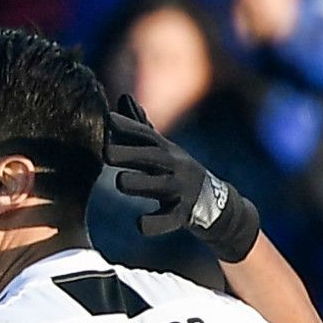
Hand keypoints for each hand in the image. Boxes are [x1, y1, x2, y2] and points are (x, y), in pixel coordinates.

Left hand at [105, 94, 261, 262]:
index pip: (146, 136)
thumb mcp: (162, 149)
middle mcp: (175, 167)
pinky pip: (168, 220)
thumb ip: (141, 127)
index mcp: (166, 151)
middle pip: (152, 157)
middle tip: (105, 153)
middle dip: (130, 154)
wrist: (217, 204)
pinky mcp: (183, 215)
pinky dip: (154, 223)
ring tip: (120, 182)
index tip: (109, 119)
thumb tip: (123, 98)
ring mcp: (180, 190)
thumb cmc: (177, 172)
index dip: (129, 127)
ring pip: (160, 186)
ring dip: (140, 183)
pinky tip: (139, 224)